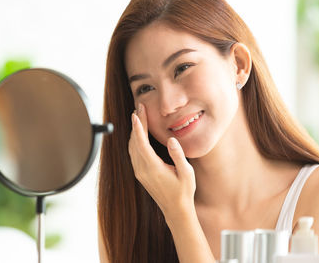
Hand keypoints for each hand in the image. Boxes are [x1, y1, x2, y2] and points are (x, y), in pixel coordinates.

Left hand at [128, 103, 195, 219]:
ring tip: (138, 117)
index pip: (141, 143)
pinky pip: (133, 153)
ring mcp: (139, 172)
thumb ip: (178, 156)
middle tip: (139, 108)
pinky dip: (134, 140)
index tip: (137, 113)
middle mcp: (143, 169)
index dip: (138, 127)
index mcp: (153, 168)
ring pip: (131, 147)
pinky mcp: (140, 174)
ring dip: (134, 131)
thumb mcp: (187, 173)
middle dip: (136, 124)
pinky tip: (138, 134)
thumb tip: (172, 140)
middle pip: (135, 142)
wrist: (175, 210)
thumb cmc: (183, 192)